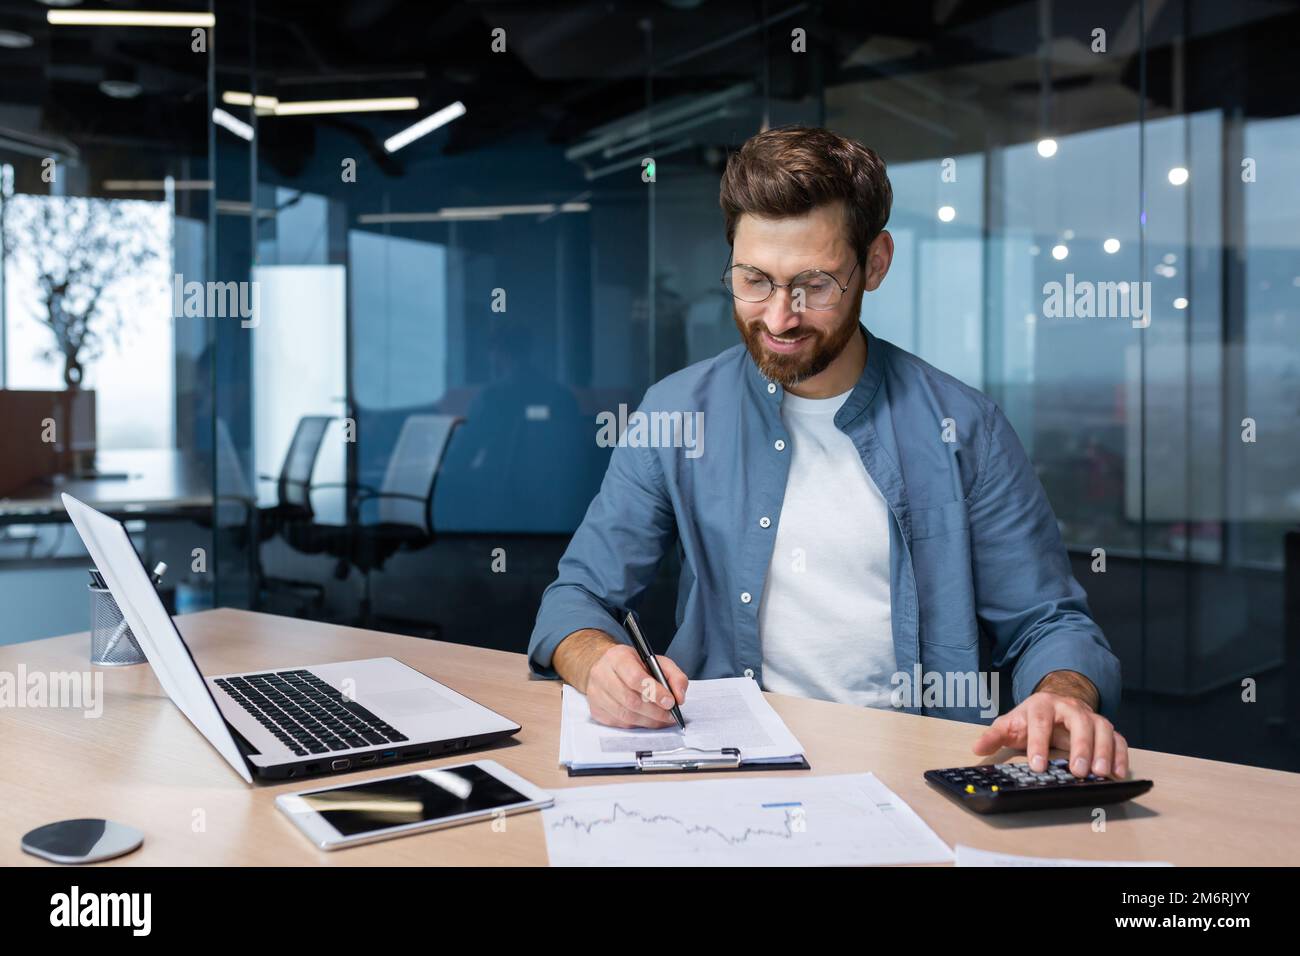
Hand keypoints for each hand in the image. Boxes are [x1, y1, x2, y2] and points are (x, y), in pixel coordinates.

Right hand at [585, 644, 688, 728]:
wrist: (606, 667)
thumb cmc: (632, 664)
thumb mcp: (656, 661)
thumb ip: (673, 676)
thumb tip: (679, 697)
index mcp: (617, 657)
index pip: (635, 678)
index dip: (655, 692)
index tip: (671, 702)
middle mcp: (602, 675)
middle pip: (630, 700)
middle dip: (654, 711)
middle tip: (670, 715)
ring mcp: (595, 694)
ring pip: (625, 715)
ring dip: (648, 721)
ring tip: (662, 719)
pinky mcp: (595, 710)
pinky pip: (619, 723)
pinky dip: (637, 725)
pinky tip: (647, 720)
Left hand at [971, 690, 1128, 778]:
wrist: (1054, 704)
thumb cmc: (1031, 718)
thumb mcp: (1010, 724)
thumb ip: (994, 736)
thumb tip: (977, 748)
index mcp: (1042, 704)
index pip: (1040, 720)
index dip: (1038, 742)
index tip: (1037, 766)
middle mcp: (1069, 707)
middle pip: (1079, 721)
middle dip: (1080, 746)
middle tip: (1077, 771)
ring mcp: (1090, 716)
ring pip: (1102, 729)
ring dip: (1103, 751)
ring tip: (1099, 774)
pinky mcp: (1104, 728)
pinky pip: (1118, 739)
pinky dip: (1121, 755)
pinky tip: (1118, 774)